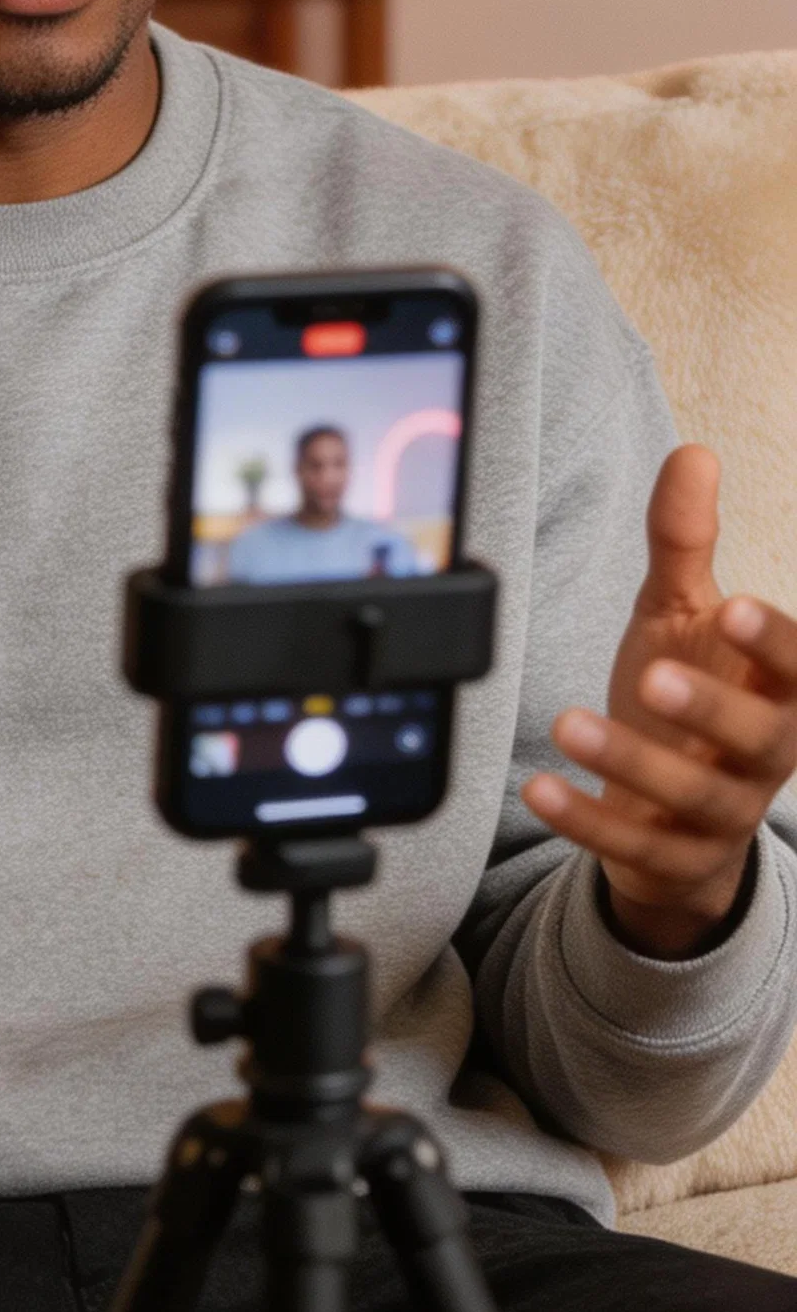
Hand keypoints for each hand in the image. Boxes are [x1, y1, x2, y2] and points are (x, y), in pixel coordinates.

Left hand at [523, 444, 796, 955]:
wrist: (674, 812)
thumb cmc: (689, 695)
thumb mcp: (681, 615)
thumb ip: (686, 542)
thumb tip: (693, 453)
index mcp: (779, 691)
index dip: (774, 643)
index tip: (733, 609)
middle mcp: (764, 756)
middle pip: (761, 738)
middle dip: (711, 708)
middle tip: (655, 674)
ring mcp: (722, 814)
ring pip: (694, 798)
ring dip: (631, 761)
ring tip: (569, 721)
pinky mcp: (673, 858)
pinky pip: (634, 846)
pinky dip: (586, 818)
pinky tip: (539, 786)